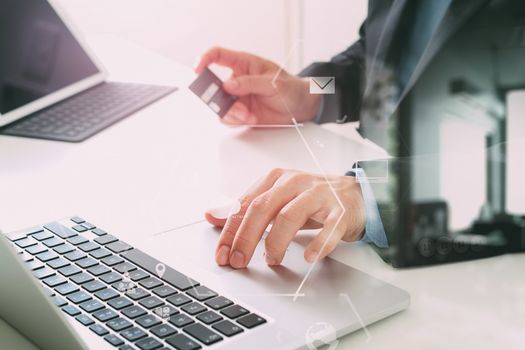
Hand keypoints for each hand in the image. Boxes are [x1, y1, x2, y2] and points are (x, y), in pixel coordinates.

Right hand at [194, 47, 320, 124]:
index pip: (218, 56)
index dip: (205, 60)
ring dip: (231, 112)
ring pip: (220, 105)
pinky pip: (228, 118)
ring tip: (248, 115)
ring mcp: (238, 97)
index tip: (198, 70)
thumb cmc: (290, 89)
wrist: (300, 108)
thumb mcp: (273, 83)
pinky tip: (251, 118)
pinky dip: (236, 120)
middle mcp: (237, 80)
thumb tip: (228, 85)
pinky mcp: (241, 112)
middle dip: (218, 97)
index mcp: (244, 64)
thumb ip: (250, 83)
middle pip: (214, 85)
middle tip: (231, 104)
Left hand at [205, 168, 365, 267]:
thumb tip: (211, 216)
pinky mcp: (339, 210)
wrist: (352, 195)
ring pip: (290, 216)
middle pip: (262, 208)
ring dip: (276, 242)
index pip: (244, 205)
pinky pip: (329, 228)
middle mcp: (294, 183)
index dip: (230, 231)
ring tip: (271, 260)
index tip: (222, 254)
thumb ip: (244, 208)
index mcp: (274, 179)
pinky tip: (309, 256)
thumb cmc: (309, 199)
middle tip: (238, 261)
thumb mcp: (275, 199)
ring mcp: (318, 195)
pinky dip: (319, 244)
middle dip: (246, 237)